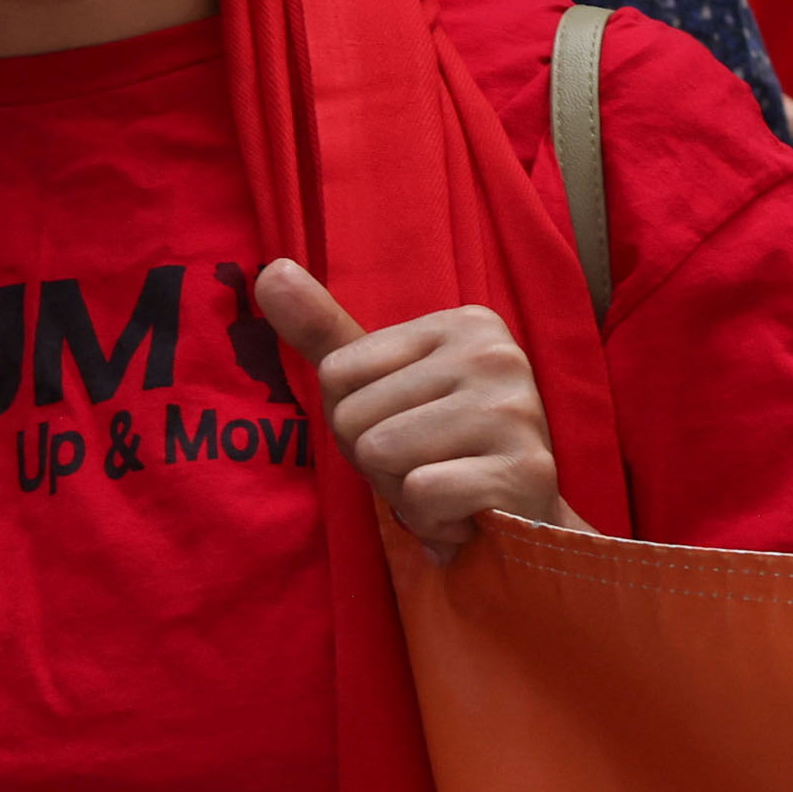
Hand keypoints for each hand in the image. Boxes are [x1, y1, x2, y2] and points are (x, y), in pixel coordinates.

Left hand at [255, 258, 575, 563]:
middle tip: (429, 465)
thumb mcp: (381, 384)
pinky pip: (419, 494)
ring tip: (447, 486)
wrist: (518, 520)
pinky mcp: (523, 468)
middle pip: (354, 419)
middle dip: (376, 462)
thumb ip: (324, 329)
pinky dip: (431, 520)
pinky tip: (465, 512)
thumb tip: (270, 271)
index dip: (355, 421)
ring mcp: (515, 408)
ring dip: (401, 493)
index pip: (336, 374)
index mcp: (464, 322)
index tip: (408, 430)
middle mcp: (496, 353)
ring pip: (381, 456)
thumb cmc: (438, 448)